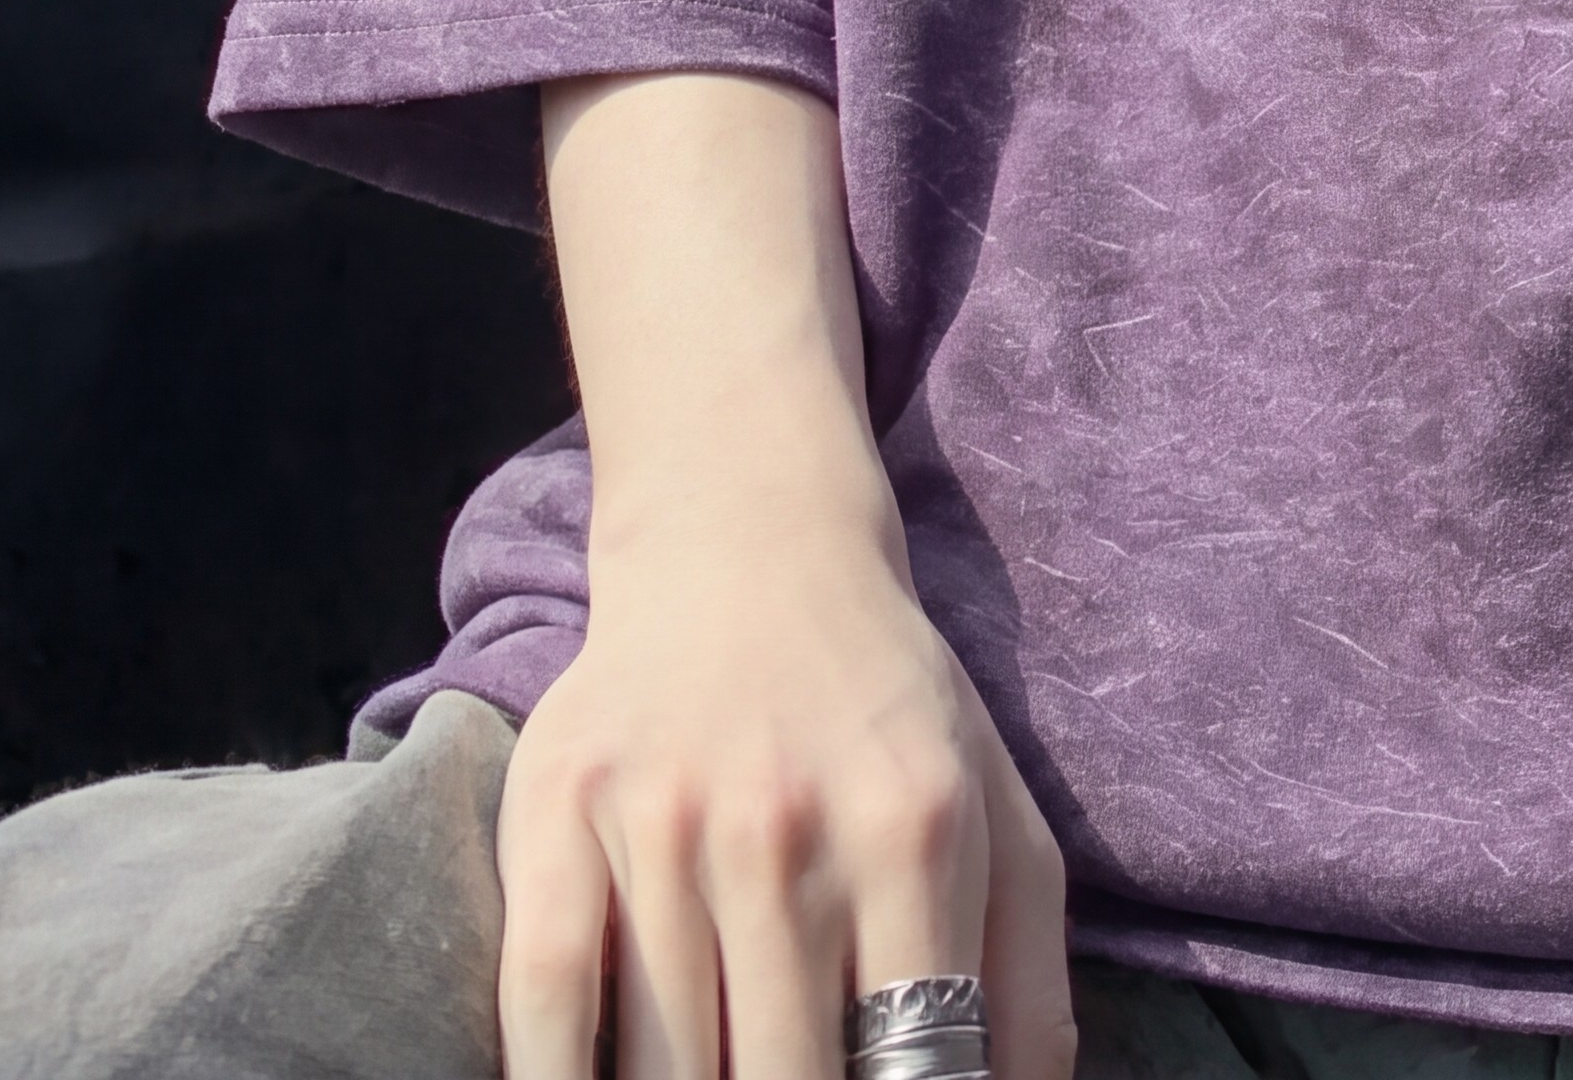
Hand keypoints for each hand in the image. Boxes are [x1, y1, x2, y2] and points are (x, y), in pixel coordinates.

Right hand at [494, 483, 1072, 1079]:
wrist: (748, 546)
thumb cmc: (883, 707)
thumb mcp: (995, 811)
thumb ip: (1027, 978)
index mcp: (912, 833)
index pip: (916, 1062)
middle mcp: (787, 830)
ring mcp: (665, 824)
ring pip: (662, 1067)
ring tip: (714, 1078)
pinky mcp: (560, 813)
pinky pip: (546, 1004)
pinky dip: (556, 1078)